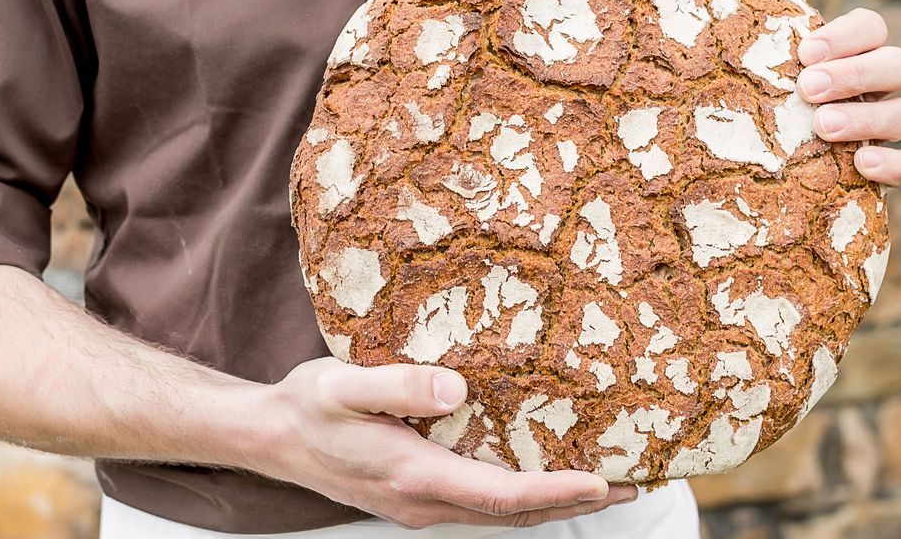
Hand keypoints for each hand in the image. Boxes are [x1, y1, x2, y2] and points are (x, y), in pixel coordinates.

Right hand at [265, 357, 637, 526]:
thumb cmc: (307, 406)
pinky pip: (481, 501)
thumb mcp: (342, 385)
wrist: (271, 437)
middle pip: (513, 514)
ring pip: (500, 513)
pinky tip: (536, 472)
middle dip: (573, 501)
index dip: (554, 491)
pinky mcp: (415, 493)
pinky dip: (521, 494)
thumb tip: (456, 388)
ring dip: (553, 500)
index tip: (602, 481)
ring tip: (601, 482)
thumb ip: (398, 386)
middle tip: (630, 484)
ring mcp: (420, 504)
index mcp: (413, 476)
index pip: (500, 495)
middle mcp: (423, 501)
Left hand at [755, 0, 900, 187]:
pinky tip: (861, 165)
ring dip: (868, 118)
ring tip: (822, 126)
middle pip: (898, 65)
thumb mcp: (752, 35)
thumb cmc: (751, 76)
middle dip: (856, 74)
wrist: (736, 140)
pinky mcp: (881, 168)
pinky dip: (894, 165)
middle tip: (807, 87)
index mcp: (847, 48)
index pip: (872, 26)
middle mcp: (872, 83)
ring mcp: (881, 125)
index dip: (847, 36)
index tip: (804, 51)